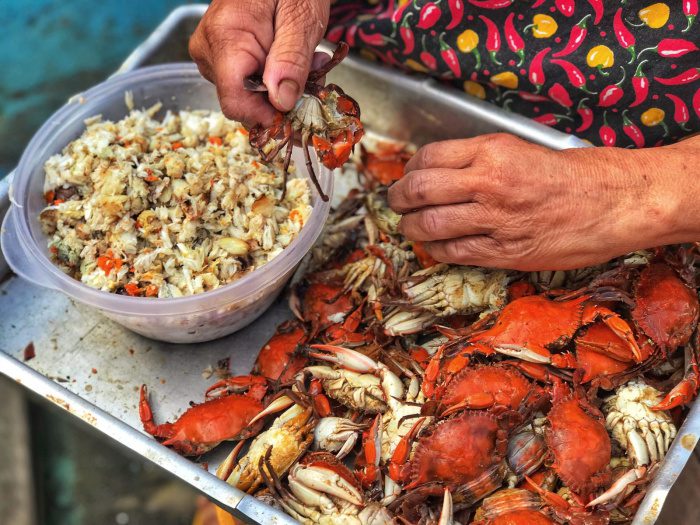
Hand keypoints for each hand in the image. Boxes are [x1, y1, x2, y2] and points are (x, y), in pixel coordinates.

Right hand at [189, 0, 329, 125]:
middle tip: (314, 70)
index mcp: (224, 39)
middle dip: (284, 96)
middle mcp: (209, 51)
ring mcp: (212, 55)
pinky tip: (292, 56)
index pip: (235, 101)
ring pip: (250, 95)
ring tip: (307, 56)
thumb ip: (291, 58)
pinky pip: (248, 82)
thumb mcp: (301, 16)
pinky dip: (277, 76)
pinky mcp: (223, 57)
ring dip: (284, 86)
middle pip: (245, 101)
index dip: (268, 116)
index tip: (298, 113)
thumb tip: (281, 101)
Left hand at [388, 133, 697, 270]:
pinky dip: (437, 249)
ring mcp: (494, 219)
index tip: (407, 177)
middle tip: (396, 203)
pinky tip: (436, 246)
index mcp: (492, 151)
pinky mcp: (504, 252)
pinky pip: (454, 252)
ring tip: (409, 227)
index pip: (428, 157)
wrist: (617, 203)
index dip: (409, 170)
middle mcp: (487, 183)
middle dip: (398, 198)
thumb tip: (441, 172)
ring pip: (429, 224)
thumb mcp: (523, 150)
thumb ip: (481, 160)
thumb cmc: (578, 175)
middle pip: (418, 190)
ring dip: (411, 228)